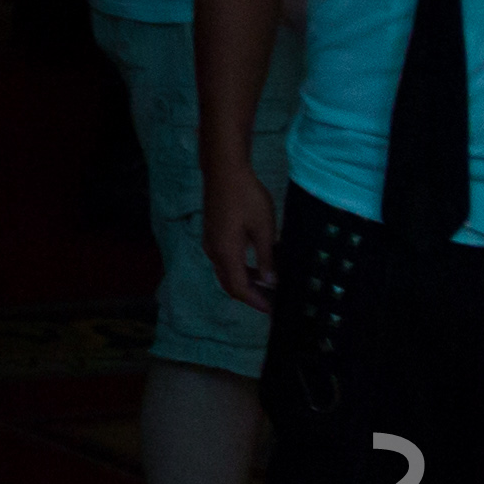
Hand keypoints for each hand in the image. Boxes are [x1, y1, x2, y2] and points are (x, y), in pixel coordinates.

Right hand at [203, 155, 275, 312]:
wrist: (224, 172)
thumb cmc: (247, 197)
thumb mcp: (264, 228)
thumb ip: (266, 257)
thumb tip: (270, 282)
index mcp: (226, 252)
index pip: (238, 288)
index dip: (255, 302)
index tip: (273, 310)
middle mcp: (214, 252)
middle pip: (229, 284)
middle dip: (250, 296)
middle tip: (272, 303)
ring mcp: (211, 243)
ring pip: (226, 272)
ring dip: (245, 283)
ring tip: (268, 287)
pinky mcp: (213, 234)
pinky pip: (225, 261)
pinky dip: (240, 270)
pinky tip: (256, 266)